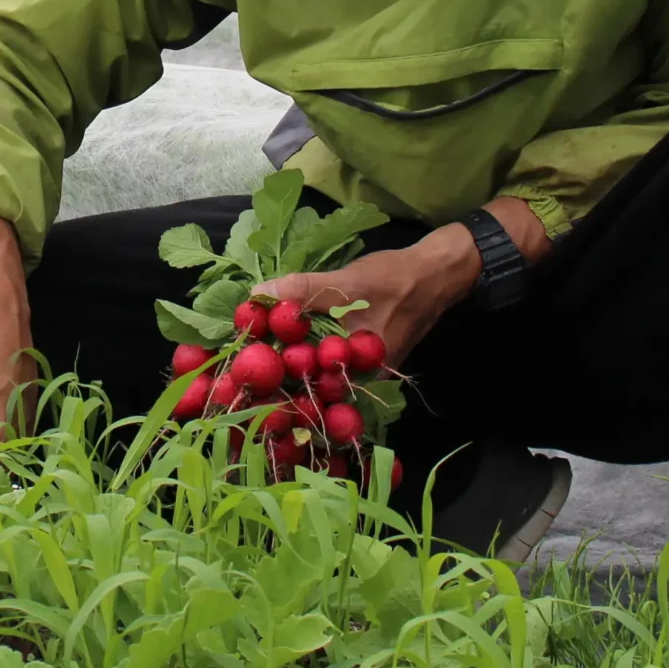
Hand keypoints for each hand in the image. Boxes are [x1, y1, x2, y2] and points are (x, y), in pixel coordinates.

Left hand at [261, 197, 549, 367]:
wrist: (434, 275)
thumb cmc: (393, 281)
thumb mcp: (347, 284)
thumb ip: (304, 292)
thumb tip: (258, 294)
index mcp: (356, 372)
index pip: (306, 391)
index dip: (271, 387)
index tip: (238, 374)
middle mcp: (357, 380)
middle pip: (307, 387)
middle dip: (272, 378)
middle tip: (234, 365)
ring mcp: (358, 369)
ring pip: (314, 373)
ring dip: (284, 364)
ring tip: (248, 353)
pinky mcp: (356, 356)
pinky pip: (323, 360)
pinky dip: (302, 352)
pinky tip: (278, 341)